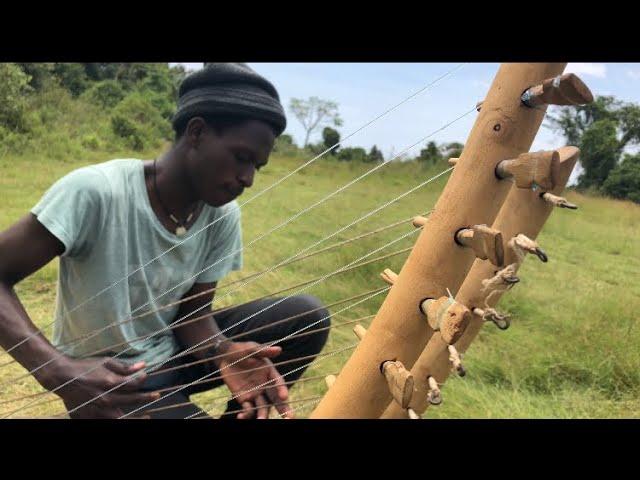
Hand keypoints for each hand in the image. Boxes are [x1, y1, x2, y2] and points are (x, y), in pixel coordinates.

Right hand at [37, 356, 159, 418]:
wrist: (62, 377)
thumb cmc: (85, 367)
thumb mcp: (105, 361)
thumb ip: (125, 366)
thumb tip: (143, 365)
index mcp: (109, 383)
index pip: (133, 384)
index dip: (142, 379)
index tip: (146, 376)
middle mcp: (105, 398)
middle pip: (132, 400)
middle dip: (146, 398)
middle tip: (156, 395)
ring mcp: (97, 409)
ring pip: (120, 418)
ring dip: (134, 417)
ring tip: (146, 417)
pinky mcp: (89, 416)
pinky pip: (106, 421)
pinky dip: (116, 420)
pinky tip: (124, 418)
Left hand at [214, 341, 293, 419]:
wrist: (224, 357)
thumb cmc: (241, 350)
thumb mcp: (251, 349)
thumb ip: (264, 351)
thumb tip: (279, 349)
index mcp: (270, 373)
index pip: (279, 383)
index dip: (282, 389)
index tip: (284, 397)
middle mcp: (265, 385)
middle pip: (276, 399)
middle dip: (283, 408)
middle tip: (289, 418)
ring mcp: (255, 393)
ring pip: (263, 407)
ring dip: (263, 415)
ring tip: (261, 421)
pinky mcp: (244, 399)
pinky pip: (248, 409)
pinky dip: (246, 415)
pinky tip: (241, 417)